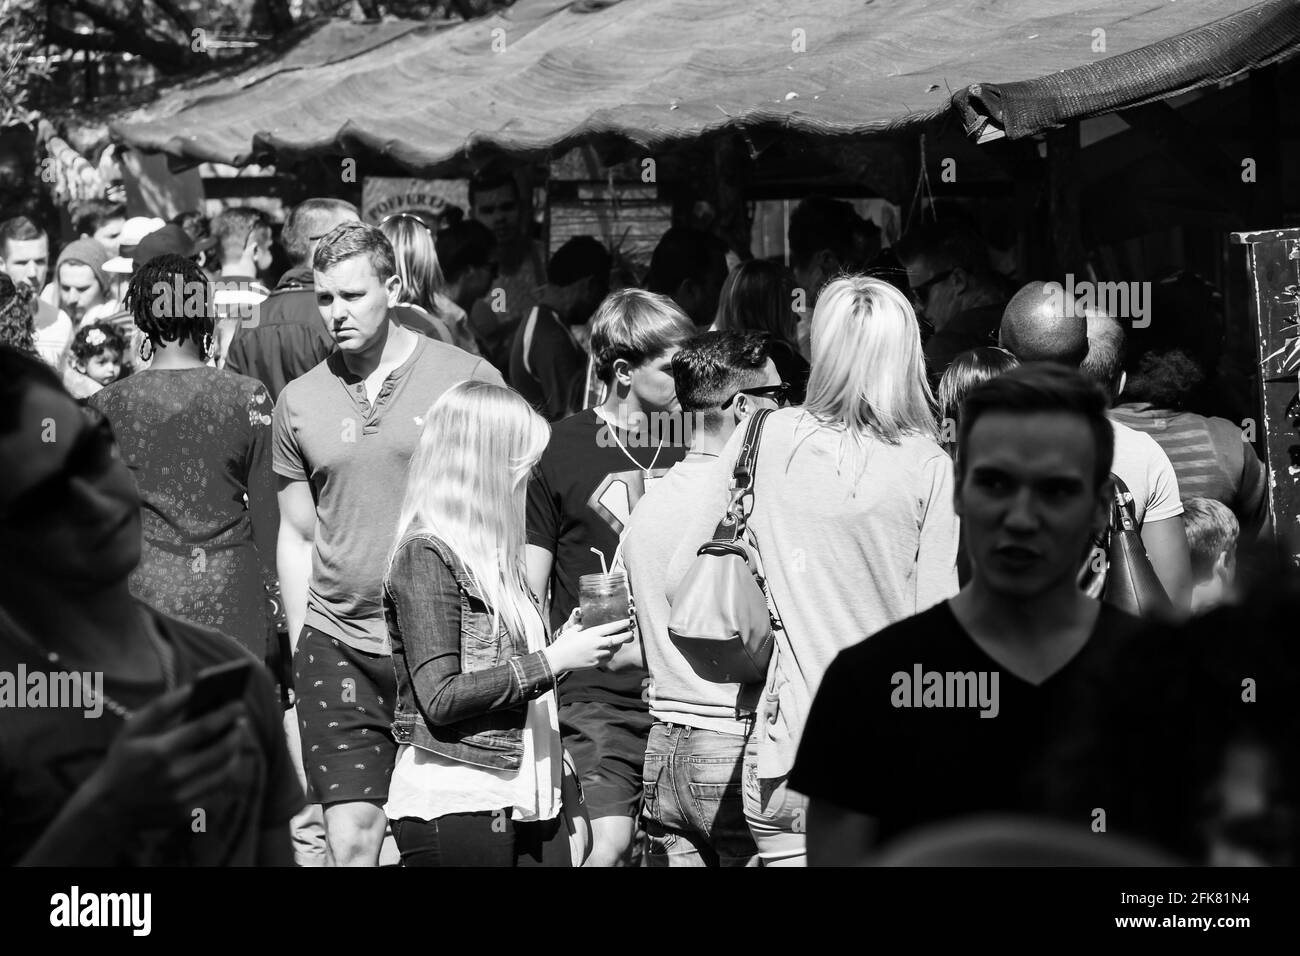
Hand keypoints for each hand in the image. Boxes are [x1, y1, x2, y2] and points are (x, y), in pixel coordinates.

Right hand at [86, 688, 248, 828]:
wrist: (108, 807)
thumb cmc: (123, 760)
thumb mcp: (133, 728)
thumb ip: (163, 706)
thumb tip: (193, 687)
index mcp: (160, 751)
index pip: (204, 727)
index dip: (226, 713)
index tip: (239, 703)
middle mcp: (174, 776)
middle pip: (222, 750)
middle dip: (236, 732)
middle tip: (242, 720)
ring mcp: (183, 797)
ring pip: (225, 770)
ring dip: (235, 751)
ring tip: (235, 737)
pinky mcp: (188, 812)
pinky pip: (217, 788)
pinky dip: (224, 771)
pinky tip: (224, 759)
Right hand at [544, 610, 634, 673]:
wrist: (557, 660)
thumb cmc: (563, 643)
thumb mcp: (573, 630)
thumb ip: (583, 626)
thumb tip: (587, 622)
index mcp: (592, 634)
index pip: (612, 628)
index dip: (622, 625)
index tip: (628, 622)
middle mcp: (597, 644)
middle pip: (618, 640)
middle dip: (627, 636)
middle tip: (632, 633)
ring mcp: (597, 655)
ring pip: (614, 650)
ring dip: (617, 645)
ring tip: (619, 641)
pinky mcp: (596, 664)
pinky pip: (608, 658)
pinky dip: (610, 654)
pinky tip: (608, 651)